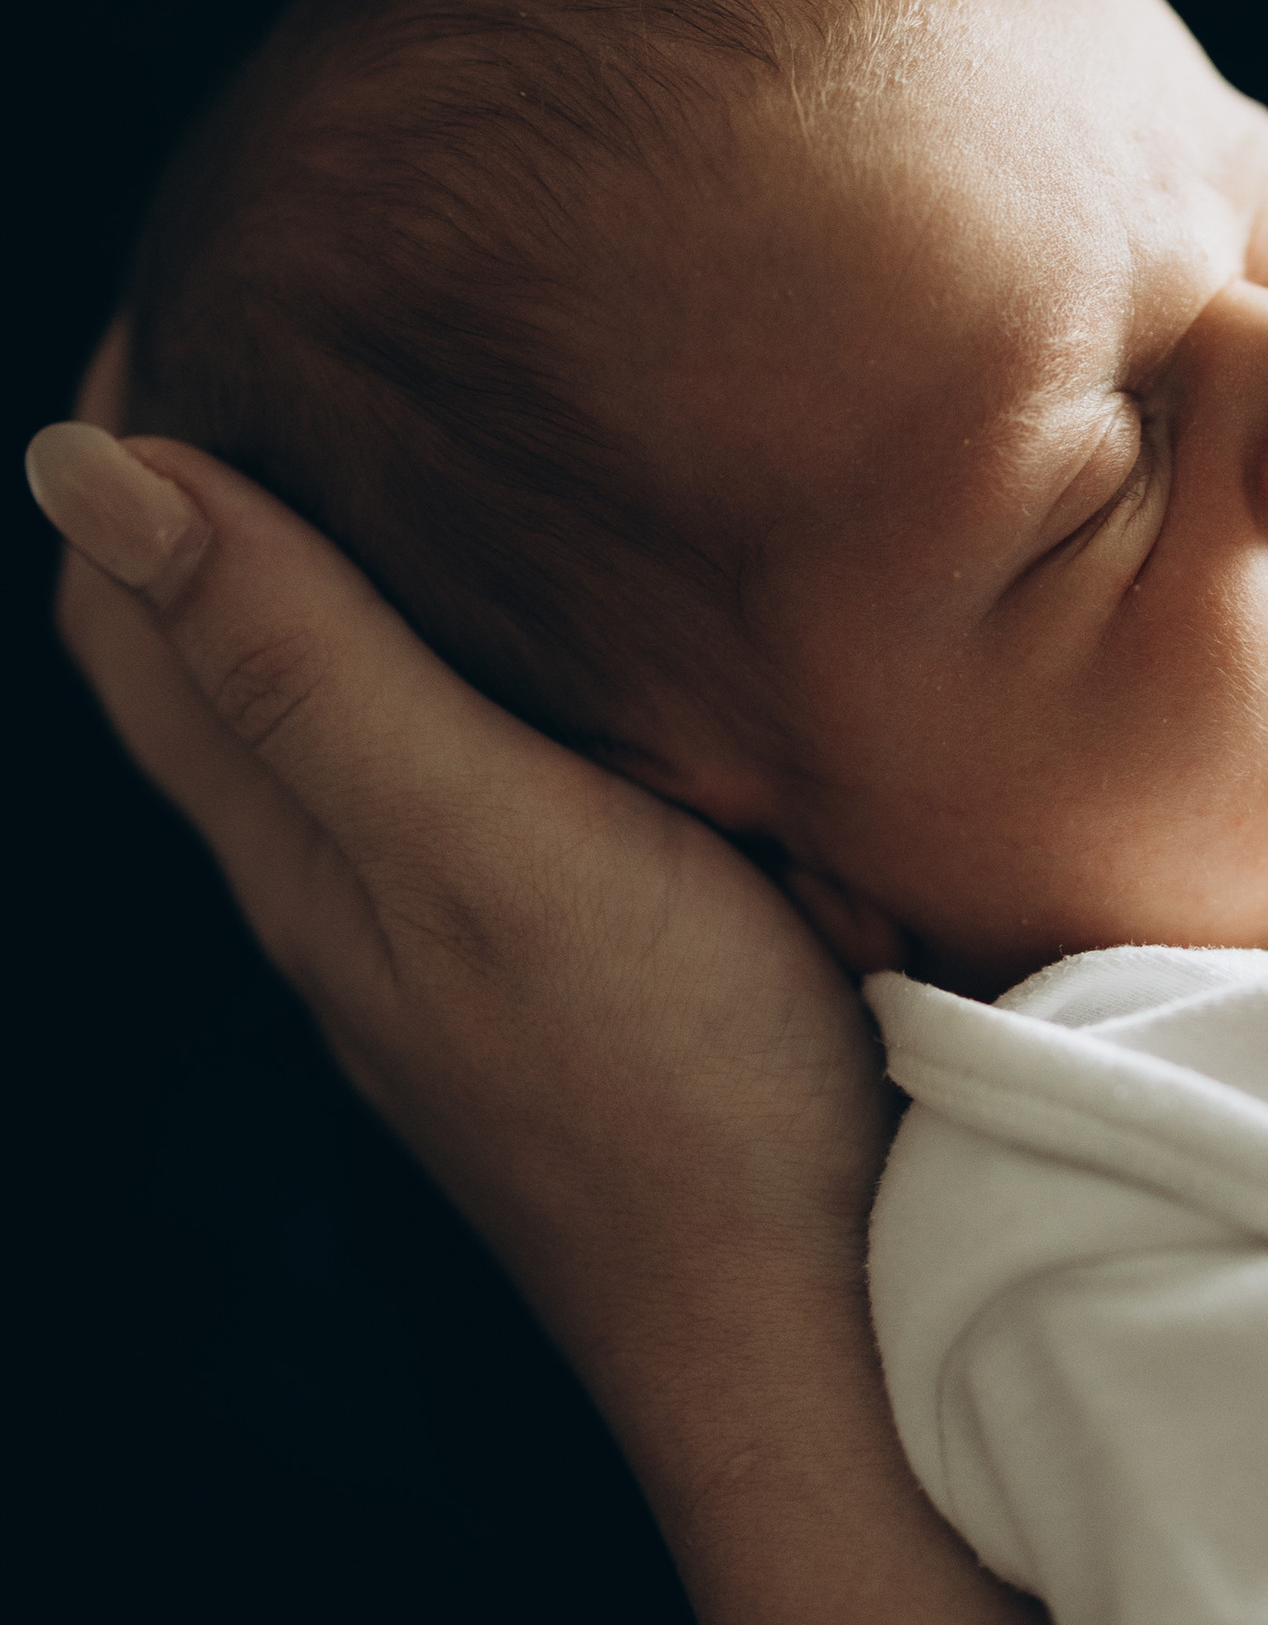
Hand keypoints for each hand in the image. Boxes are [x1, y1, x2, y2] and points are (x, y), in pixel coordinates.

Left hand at [31, 353, 1061, 1624]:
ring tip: (437, 436)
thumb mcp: (480, 845)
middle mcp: (355, 908)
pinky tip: (579, 645)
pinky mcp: (580, 993)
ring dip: (348, 578)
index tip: (203, 281)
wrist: (822, 1343)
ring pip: (346, 734)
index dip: (134, 441)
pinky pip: (473, 798)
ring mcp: (467, 962)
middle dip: (224, 485)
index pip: (137, 617)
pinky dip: (473, 680)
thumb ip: (303, 666)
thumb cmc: (676, 1092)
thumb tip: (87, 470)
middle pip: (222, 668)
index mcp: (304, 852)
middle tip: (317, 320)